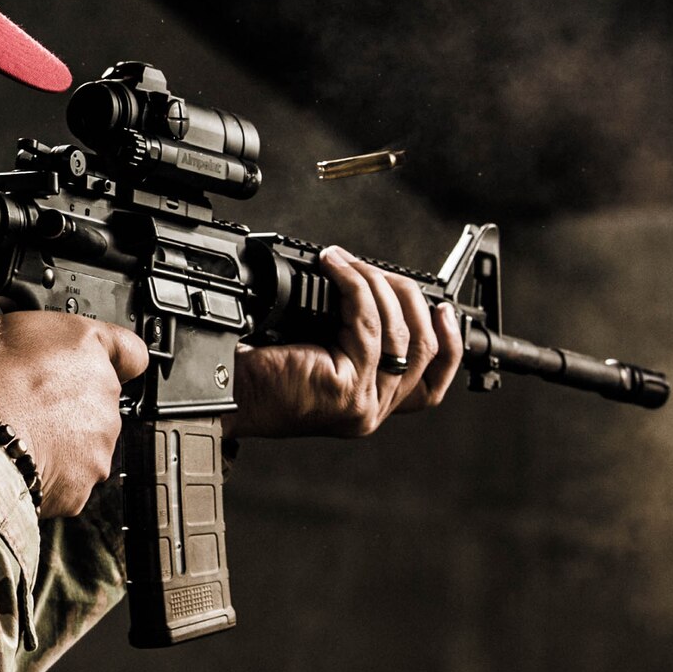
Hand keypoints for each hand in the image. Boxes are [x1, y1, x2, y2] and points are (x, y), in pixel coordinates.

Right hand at [0, 312, 149, 516]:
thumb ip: (25, 345)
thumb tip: (12, 353)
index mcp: (85, 345)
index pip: (129, 351)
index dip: (112, 359)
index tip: (94, 366)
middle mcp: (103, 391)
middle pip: (99, 399)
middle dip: (69, 404)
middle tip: (28, 405)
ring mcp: (99, 440)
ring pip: (86, 442)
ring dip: (61, 441)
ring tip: (17, 437)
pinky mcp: (86, 482)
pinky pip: (70, 479)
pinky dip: (49, 476)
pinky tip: (17, 464)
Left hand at [228, 245, 463, 437]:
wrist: (223, 393)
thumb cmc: (259, 370)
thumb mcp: (320, 352)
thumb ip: (354, 338)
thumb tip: (374, 287)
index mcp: (371, 405)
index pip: (432, 386)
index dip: (450, 344)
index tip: (443, 308)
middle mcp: (373, 410)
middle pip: (425, 350)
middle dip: (409, 298)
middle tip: (377, 270)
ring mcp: (363, 402)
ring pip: (400, 332)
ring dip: (376, 285)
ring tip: (346, 261)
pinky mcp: (345, 387)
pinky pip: (367, 324)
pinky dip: (355, 286)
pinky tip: (335, 268)